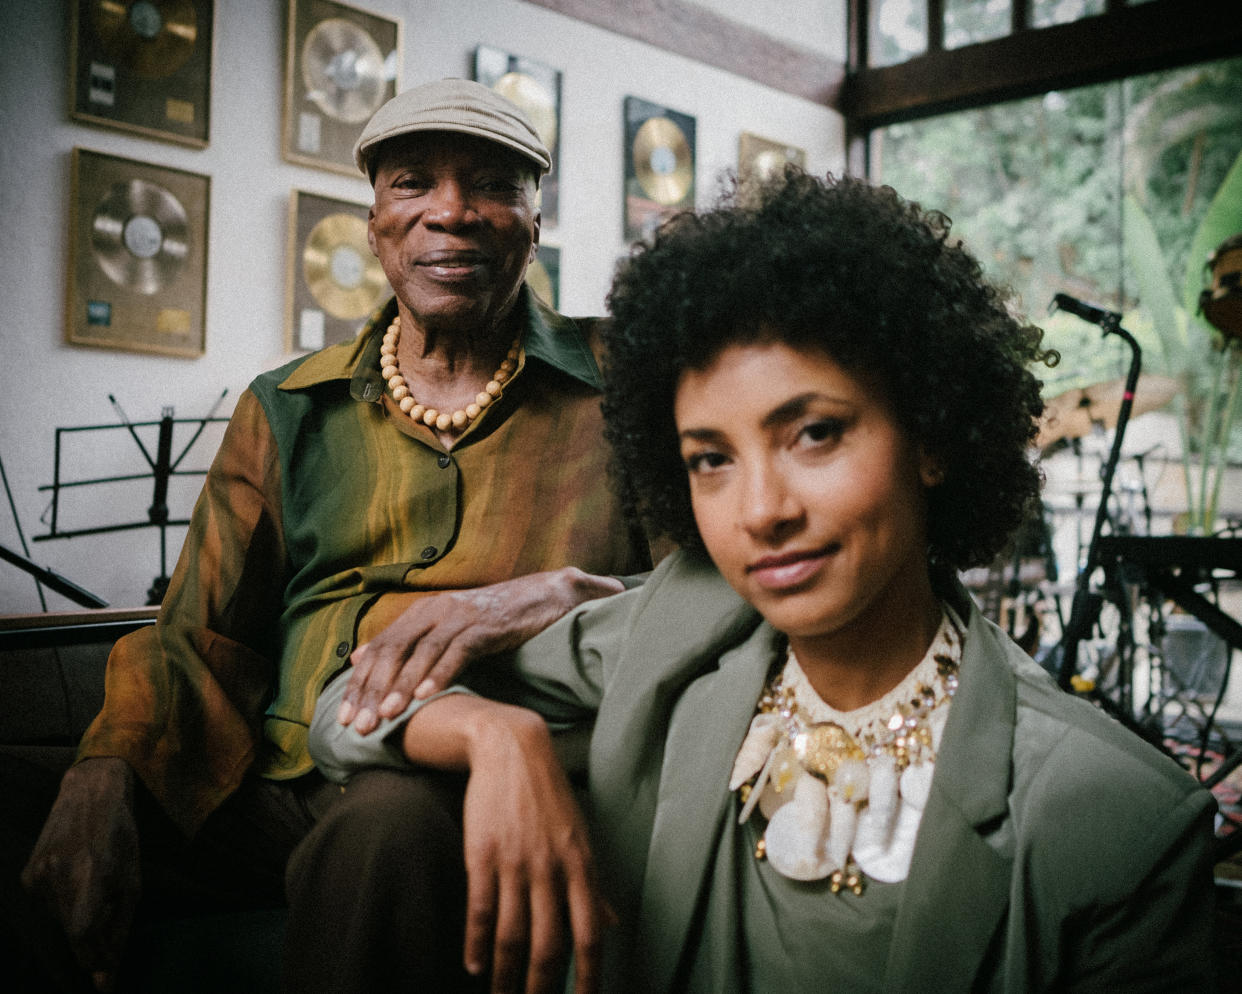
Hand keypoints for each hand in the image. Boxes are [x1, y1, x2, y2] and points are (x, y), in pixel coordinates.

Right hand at [21, 757, 140, 992]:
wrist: (90, 792)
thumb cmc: (121, 834)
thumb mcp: (133, 878)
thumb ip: (120, 925)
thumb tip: (109, 970)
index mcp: (91, 873)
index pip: (83, 933)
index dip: (94, 957)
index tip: (105, 981)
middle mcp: (58, 875)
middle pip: (71, 932)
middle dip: (91, 944)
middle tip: (106, 941)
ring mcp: (38, 874)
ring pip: (59, 921)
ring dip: (78, 921)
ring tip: (96, 891)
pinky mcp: (27, 875)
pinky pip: (47, 906)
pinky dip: (64, 906)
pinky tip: (77, 882)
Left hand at [338, 568, 622, 733]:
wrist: (543, 597)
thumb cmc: (493, 621)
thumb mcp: (444, 630)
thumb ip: (405, 642)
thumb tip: (359, 656)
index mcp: (420, 613)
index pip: (378, 650)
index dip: (359, 684)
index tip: (344, 718)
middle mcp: (434, 610)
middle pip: (393, 651)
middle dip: (373, 691)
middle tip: (359, 726)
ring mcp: (460, 616)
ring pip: (421, 652)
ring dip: (401, 686)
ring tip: (386, 717)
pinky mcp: (486, 625)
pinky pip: (458, 651)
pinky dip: (440, 673)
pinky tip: (427, 696)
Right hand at [450, 704, 610, 993]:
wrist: (512, 750)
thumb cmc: (550, 798)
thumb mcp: (581, 838)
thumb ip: (594, 886)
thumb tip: (614, 925)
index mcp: (581, 866)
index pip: (589, 934)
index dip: (589, 975)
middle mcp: (551, 868)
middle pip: (548, 944)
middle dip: (540, 985)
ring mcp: (516, 861)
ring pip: (512, 934)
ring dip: (506, 975)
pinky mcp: (483, 853)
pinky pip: (481, 908)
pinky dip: (477, 942)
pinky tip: (475, 965)